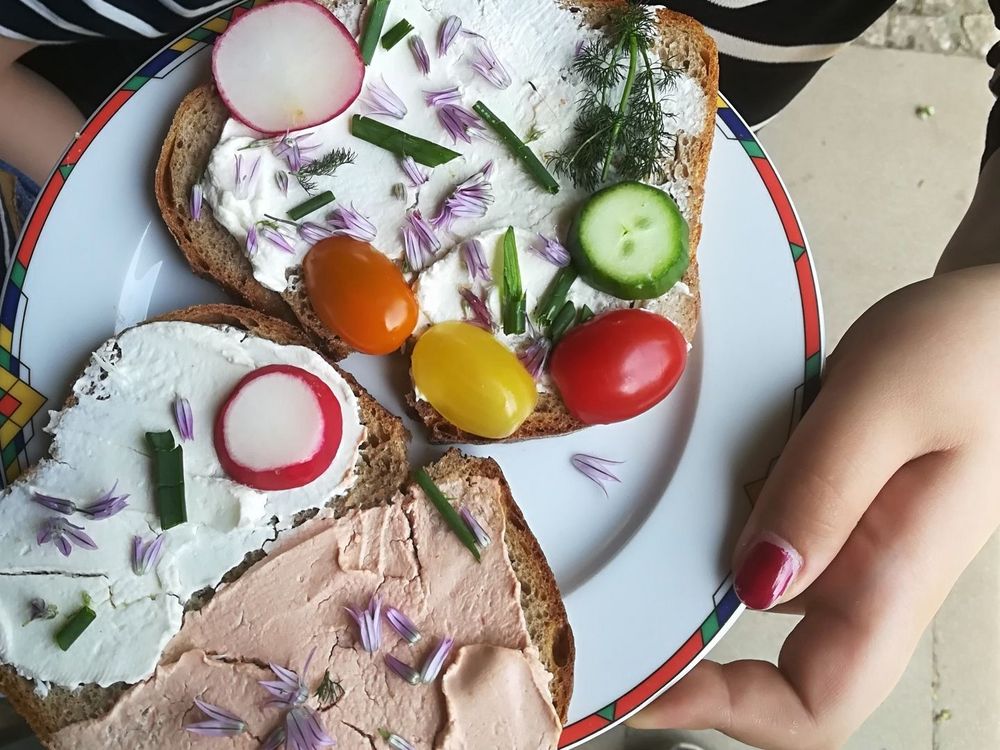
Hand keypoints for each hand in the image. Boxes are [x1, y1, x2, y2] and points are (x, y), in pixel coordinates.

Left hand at [630, 266, 999, 748]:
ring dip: (692, 556)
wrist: (998, 318)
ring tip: (652, 493)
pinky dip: (715, 507)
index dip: (729, 711)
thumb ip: (820, 490)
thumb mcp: (886, 403)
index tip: (645, 689)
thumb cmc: (969, 350)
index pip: (815, 702)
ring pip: (748, 583)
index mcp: (889, 576)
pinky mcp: (827, 506)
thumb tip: (749, 584)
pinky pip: (757, 527)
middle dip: (684, 631)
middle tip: (613, 581)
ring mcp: (844, 543)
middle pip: (765, 655)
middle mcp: (862, 576)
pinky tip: (702, 455)